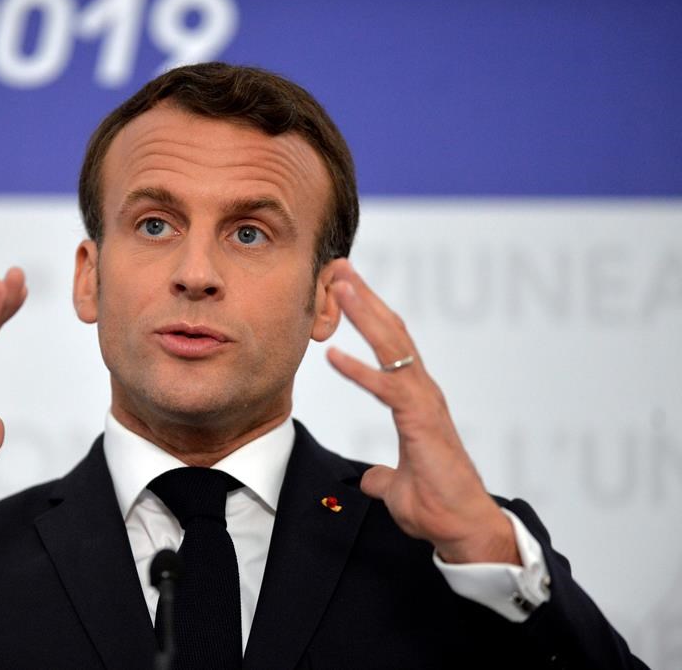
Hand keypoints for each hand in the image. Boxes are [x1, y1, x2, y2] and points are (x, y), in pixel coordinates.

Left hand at [325, 259, 517, 564]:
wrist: (464, 532)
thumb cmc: (437, 507)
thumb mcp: (398, 488)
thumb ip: (384, 477)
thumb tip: (372, 479)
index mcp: (416, 400)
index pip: (391, 347)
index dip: (369, 316)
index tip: (345, 290)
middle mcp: (422, 393)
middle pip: (392, 334)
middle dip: (365, 298)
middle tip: (339, 267)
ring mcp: (425, 405)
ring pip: (394, 348)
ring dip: (365, 315)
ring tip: (339, 286)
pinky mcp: (422, 425)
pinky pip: (388, 391)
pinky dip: (360, 372)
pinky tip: (333, 357)